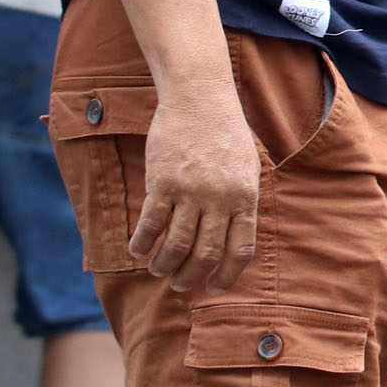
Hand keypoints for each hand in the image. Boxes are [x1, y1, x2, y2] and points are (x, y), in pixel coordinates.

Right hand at [129, 89, 260, 292]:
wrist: (200, 99)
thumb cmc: (227, 132)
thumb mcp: (249, 166)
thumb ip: (243, 201)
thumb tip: (235, 237)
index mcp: (245, 197)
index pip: (240, 249)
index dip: (227, 275)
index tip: (215, 288)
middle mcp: (220, 199)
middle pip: (205, 253)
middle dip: (191, 277)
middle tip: (181, 284)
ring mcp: (191, 191)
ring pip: (177, 244)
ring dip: (165, 265)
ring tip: (159, 271)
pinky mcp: (164, 183)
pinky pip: (151, 223)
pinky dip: (142, 242)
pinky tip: (137, 250)